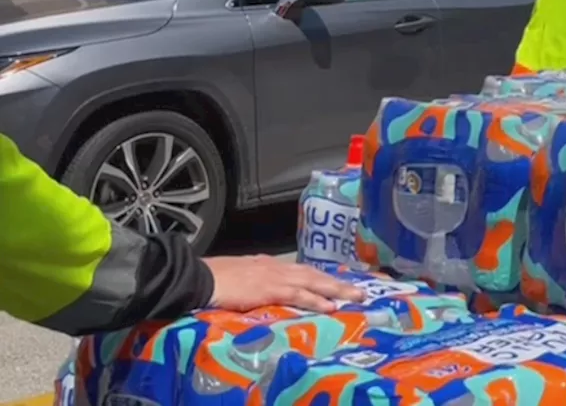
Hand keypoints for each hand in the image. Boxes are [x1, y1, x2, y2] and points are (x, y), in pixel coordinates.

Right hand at [203, 255, 365, 312]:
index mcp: (270, 265)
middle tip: (359, 292)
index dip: (322, 278)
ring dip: (336, 290)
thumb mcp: (241, 275)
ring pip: (313, 282)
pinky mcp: (270, 289)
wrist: (200, 277)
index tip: (339, 283)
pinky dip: (315, 300)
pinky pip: (298, 295)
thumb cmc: (215, 278)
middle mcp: (277, 267)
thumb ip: (256, 281)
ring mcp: (275, 277)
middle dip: (338, 283)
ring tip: (354, 297)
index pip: (303, 270)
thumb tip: (263, 289)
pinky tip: (329, 306)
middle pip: (315, 275)